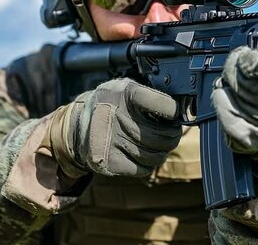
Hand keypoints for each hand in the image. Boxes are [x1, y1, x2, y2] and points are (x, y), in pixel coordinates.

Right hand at [48, 78, 181, 177]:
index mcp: (126, 94)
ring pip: (156, 155)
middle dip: (172, 137)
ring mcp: (112, 142)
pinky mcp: (109, 162)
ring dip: (161, 152)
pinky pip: (143, 169)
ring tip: (158, 145)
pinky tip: (142, 154)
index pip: (165, 106)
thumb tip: (181, 109)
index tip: (176, 115)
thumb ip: (150, 96)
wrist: (76, 127)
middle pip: (163, 137)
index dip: (174, 112)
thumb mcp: (125, 89)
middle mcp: (118, 117)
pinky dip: (147, 164)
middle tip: (171, 134)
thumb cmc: (110, 105)